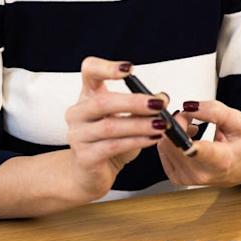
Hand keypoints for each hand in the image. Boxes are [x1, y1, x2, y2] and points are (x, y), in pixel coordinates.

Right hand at [64, 57, 168, 201]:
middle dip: (134, 102)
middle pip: (102, 102)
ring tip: (161, 125)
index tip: (129, 69)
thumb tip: (162, 97)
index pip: (90, 71)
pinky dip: (136, 142)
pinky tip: (152, 139)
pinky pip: (112, 146)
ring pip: (110, 127)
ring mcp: (78, 135)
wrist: (91, 173)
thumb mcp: (128, 120)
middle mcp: (78, 113)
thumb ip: (143, 108)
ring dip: (140, 125)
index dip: (107, 67)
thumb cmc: (109, 142)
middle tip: (158, 104)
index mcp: (87, 96)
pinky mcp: (84, 156)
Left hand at [156, 99, 240, 187]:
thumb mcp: (237, 122)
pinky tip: (186, 139)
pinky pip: (163, 151)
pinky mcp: (176, 178)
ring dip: (174, 130)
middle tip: (192, 116)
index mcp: (221, 161)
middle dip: (180, 121)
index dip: (188, 144)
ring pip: (165, 144)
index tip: (185, 139)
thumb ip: (215, 111)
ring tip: (192, 129)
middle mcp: (202, 173)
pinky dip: (171, 140)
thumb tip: (190, 107)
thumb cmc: (238, 146)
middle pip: (175, 141)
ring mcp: (187, 178)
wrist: (238, 168)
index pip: (201, 153)